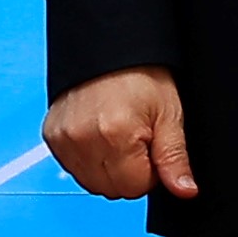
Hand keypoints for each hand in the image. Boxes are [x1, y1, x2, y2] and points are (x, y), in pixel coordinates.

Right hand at [47, 68, 197, 203]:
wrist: (109, 46)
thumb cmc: (141, 74)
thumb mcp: (169, 114)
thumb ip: (174, 158)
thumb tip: (185, 190)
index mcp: (115, 133)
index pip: (135, 187)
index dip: (150, 171)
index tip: (150, 145)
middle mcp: (83, 139)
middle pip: (112, 189)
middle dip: (129, 172)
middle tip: (135, 139)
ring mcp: (64, 138)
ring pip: (91, 183)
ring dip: (107, 169)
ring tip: (117, 136)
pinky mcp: (52, 136)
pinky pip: (74, 168)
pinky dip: (89, 160)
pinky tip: (99, 136)